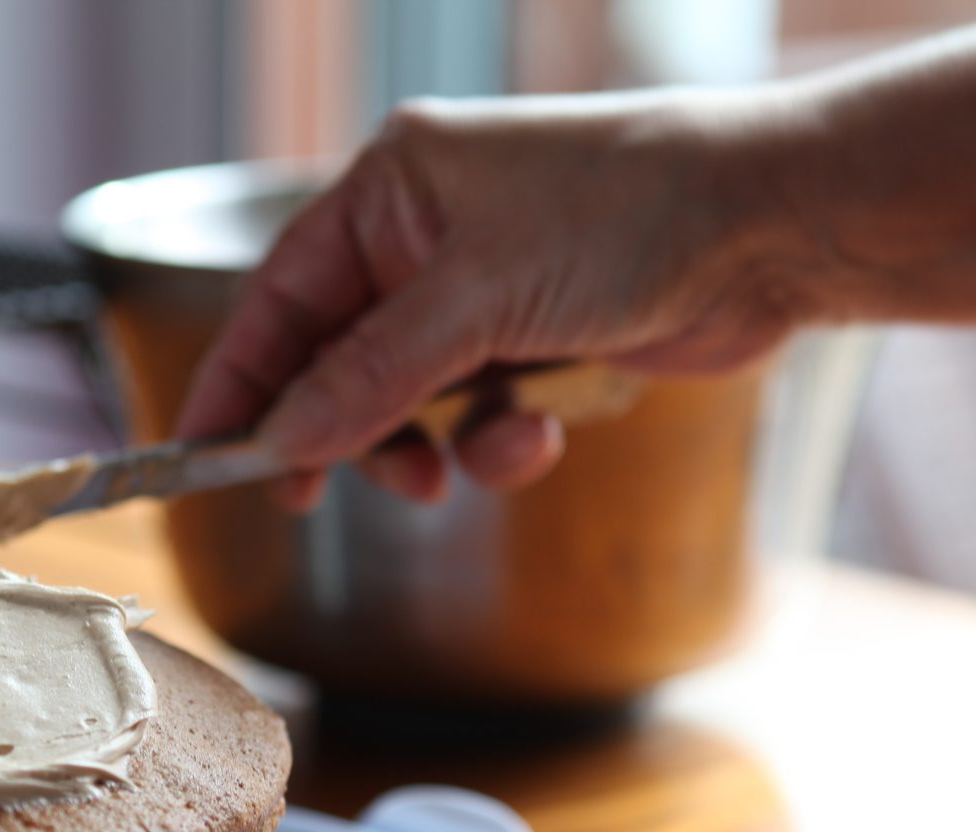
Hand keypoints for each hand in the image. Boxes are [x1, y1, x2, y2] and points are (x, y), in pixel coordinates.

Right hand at [176, 92, 814, 509]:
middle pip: (336, 359)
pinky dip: (498, 441)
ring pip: (408, 400)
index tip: (202, 457)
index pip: (280, 298)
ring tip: (448, 470)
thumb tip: (282, 438)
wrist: (773, 226)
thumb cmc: (631, 214)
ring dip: (426, 445)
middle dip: (338, 430)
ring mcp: (486, 291)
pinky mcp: (538, 341)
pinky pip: (480, 414)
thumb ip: (370, 377)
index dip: (237, 381)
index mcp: (392, 190)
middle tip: (309, 497)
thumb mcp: (478, 300)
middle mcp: (428, 236)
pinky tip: (539, 436)